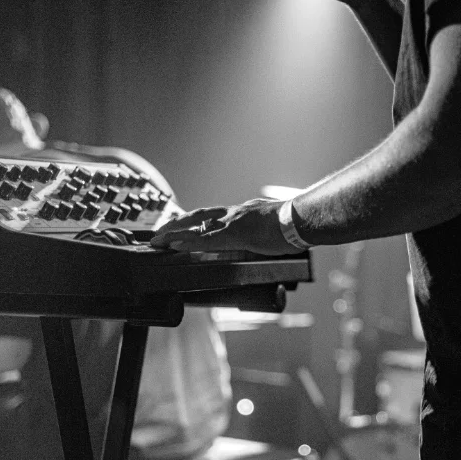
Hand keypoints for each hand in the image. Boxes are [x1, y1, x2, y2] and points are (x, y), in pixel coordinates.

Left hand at [151, 198, 301, 255]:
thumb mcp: (271, 227)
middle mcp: (234, 214)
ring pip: (197, 226)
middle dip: (178, 224)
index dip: (194, 220)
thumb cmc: (293, 225)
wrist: (301, 219)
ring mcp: (233, 223)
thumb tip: (260, 240)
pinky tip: (175, 246)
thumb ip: (259, 233)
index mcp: (243, 213)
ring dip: (175, 233)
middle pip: (199, 216)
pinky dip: (188, 243)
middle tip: (160, 232)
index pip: (213, 215)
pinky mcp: (235, 234)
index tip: (180, 224)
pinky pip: (206, 239)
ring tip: (159, 240)